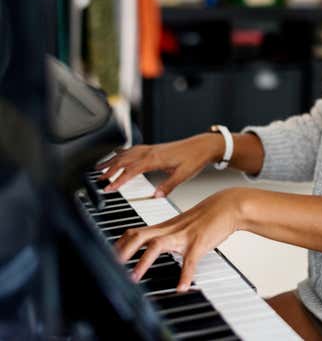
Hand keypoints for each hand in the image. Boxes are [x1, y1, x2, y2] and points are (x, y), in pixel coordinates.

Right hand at [96, 133, 223, 196]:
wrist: (203, 145)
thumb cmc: (195, 159)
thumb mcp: (183, 175)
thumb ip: (168, 186)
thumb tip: (156, 196)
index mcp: (156, 159)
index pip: (131, 170)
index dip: (118, 180)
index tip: (108, 187)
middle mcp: (151, 152)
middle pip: (124, 160)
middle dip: (109, 170)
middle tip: (98, 179)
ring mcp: (151, 148)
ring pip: (126, 153)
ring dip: (112, 160)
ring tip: (99, 167)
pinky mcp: (154, 148)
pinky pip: (132, 149)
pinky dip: (122, 153)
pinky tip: (117, 156)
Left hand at [114, 188, 241, 291]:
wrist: (230, 205)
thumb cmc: (209, 215)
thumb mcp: (185, 223)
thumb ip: (171, 233)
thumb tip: (161, 244)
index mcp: (166, 226)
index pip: (136, 231)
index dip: (120, 244)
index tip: (109, 256)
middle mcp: (171, 229)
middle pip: (139, 235)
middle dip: (122, 251)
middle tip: (110, 267)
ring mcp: (184, 235)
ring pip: (157, 244)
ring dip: (143, 262)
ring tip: (135, 278)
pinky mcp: (200, 242)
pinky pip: (190, 260)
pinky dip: (185, 275)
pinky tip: (182, 287)